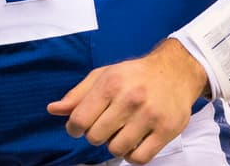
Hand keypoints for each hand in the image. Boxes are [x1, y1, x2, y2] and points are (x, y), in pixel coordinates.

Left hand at [47, 39, 207, 163]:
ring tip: (121, 131)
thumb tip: (54, 110)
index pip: (79, 119)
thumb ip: (77, 95)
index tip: (79, 127)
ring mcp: (149, 115)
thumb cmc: (135, 75)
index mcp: (111, 84)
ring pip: (117, 150)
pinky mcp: (167, 130)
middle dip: (96, 135)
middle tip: (105, 125)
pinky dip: (133, 155)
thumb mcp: (103, 76)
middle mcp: (130, 99)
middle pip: (96, 137)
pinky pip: (140, 158)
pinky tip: (134, 142)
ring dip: (115, 145)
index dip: (74, 128)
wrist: (175, 71)